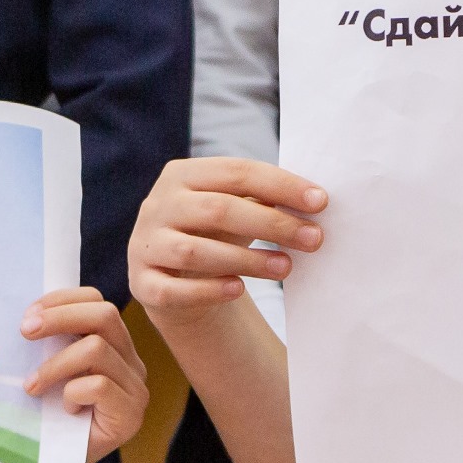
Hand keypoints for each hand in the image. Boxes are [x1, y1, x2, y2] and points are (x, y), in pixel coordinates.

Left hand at [22, 288, 148, 462]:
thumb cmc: (49, 418)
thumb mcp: (49, 371)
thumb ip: (51, 343)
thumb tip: (28, 315)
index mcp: (114, 345)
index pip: (97, 301)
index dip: (62, 300)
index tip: (28, 316)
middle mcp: (131, 362)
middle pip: (104, 315)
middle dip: (59, 317)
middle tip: (25, 332)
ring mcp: (136, 389)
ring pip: (97, 349)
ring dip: (55, 365)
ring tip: (32, 386)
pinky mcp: (131, 416)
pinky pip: (98, 385)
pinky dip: (72, 393)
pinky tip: (65, 410)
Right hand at [129, 157, 326, 322]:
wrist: (173, 276)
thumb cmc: (213, 232)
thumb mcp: (234, 208)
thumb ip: (264, 199)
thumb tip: (315, 201)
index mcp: (182, 174)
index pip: (236, 171)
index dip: (281, 185)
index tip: (320, 201)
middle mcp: (158, 205)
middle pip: (218, 210)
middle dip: (272, 224)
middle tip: (314, 239)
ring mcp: (145, 244)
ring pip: (196, 251)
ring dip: (247, 260)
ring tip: (286, 267)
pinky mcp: (141, 283)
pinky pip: (173, 290)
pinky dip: (208, 290)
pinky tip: (239, 290)